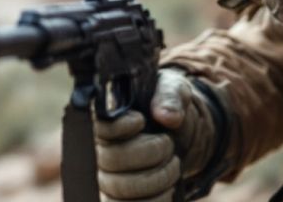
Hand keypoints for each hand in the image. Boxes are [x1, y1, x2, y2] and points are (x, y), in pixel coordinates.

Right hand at [95, 69, 218, 200]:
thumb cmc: (170, 108)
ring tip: (172, 165)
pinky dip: (155, 201)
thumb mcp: (175, 90)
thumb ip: (171, 96)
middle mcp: (103, 151)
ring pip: (120, 189)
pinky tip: (169, 189)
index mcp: (110, 120)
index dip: (119, 127)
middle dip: (150, 153)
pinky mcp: (121, 199)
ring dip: (156, 179)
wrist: (183, 135)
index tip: (141, 121)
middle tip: (169, 144)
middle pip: (112, 160)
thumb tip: (168, 117)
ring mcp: (110, 179)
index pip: (99, 127)